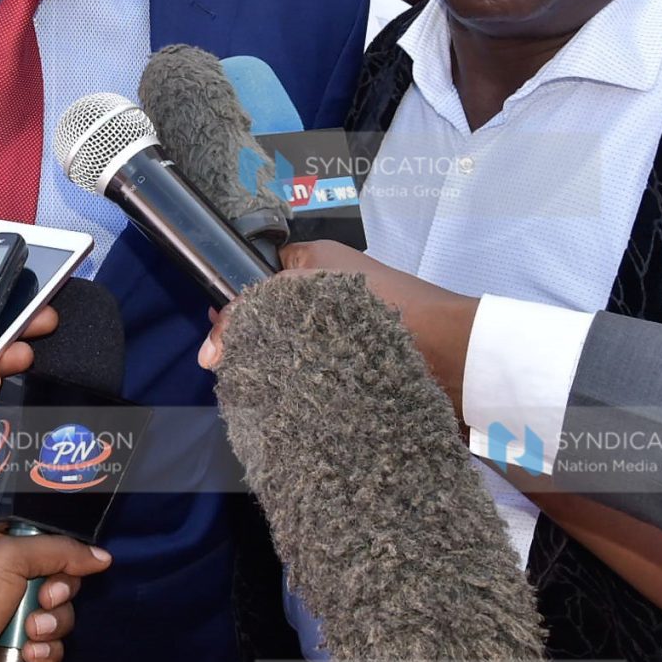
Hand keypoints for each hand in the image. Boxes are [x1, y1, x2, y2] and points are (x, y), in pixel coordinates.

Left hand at [0, 527, 110, 661]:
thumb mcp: (5, 558)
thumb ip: (57, 550)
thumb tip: (101, 557)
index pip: (43, 541)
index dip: (59, 551)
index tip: (63, 561)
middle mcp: (2, 582)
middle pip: (59, 578)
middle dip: (58, 592)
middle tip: (43, 599)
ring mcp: (10, 621)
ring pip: (60, 616)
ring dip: (51, 625)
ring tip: (29, 633)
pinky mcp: (18, 655)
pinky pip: (53, 648)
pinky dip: (45, 652)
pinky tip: (27, 656)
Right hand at [199, 244, 479, 409]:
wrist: (453, 355)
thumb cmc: (382, 306)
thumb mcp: (304, 294)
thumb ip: (251, 314)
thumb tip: (208, 355)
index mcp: (318, 259)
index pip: (261, 272)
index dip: (237, 299)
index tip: (217, 334)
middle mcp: (331, 289)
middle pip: (275, 314)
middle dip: (253, 338)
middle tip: (229, 366)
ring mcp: (346, 329)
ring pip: (295, 346)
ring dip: (277, 366)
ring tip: (250, 387)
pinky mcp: (360, 365)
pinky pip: (319, 372)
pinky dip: (302, 385)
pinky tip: (283, 401)